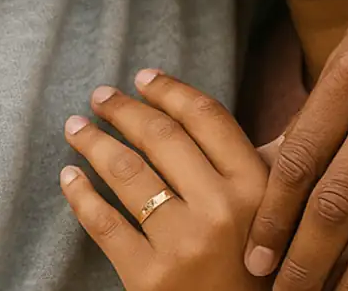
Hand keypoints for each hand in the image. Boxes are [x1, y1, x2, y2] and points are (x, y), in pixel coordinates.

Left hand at [61, 71, 269, 290]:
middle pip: (161, 137)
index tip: (144, 77)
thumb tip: (261, 122)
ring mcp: (184, 244)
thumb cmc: (263, 276)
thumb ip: (266, 170)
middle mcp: (222, 208)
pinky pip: (106, 224)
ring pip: (128, 173)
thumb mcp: (277, 218)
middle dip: (124, 109)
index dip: (171, 90)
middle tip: (99, 95)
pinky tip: (69, 178)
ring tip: (75, 129)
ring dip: (94, 143)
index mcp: (256, 185)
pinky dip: (81, 196)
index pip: (206, 117)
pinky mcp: (151, 280)